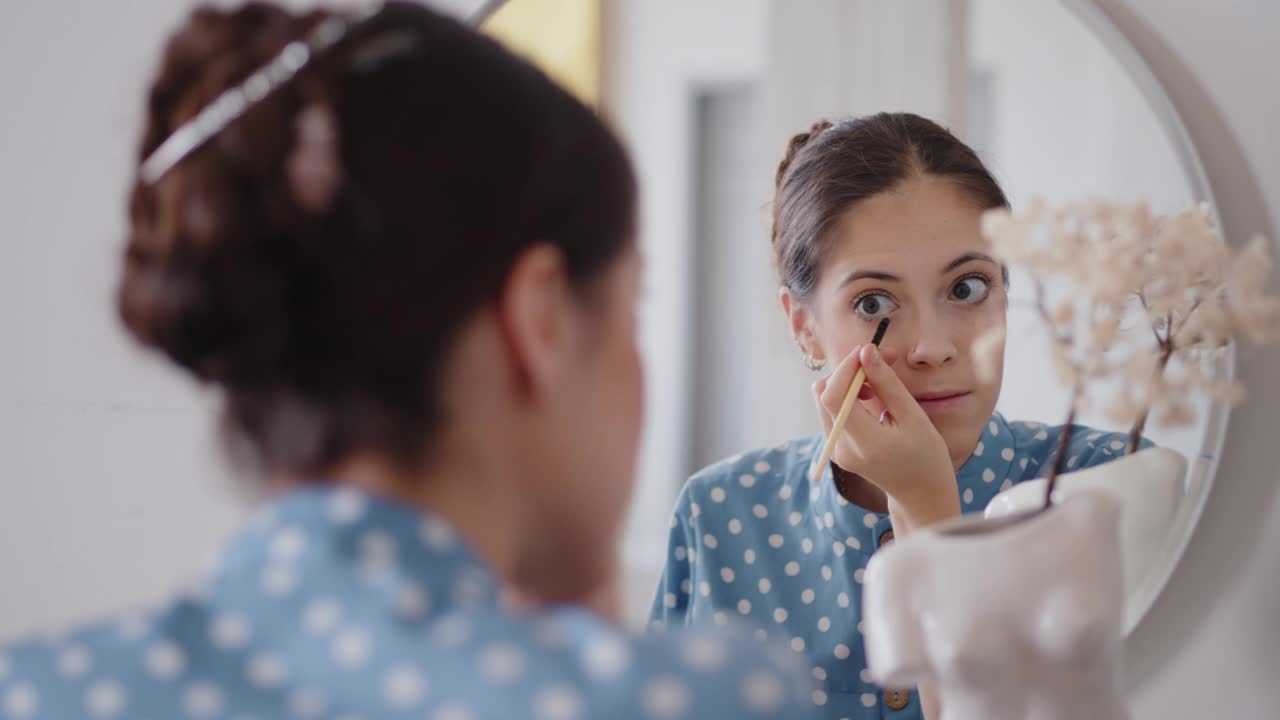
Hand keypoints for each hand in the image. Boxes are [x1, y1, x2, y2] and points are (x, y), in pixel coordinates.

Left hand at [812, 344, 957, 514]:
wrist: (920, 492)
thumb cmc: (925, 455)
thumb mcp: (913, 416)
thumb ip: (887, 384)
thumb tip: (866, 352)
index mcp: (863, 442)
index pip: (834, 396)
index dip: (845, 368)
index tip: (867, 351)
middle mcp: (842, 448)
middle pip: (823, 395)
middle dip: (848, 372)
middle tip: (879, 362)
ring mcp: (836, 450)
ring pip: (825, 401)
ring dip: (847, 384)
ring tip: (878, 385)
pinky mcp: (836, 449)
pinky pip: (832, 413)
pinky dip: (848, 398)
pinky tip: (871, 399)